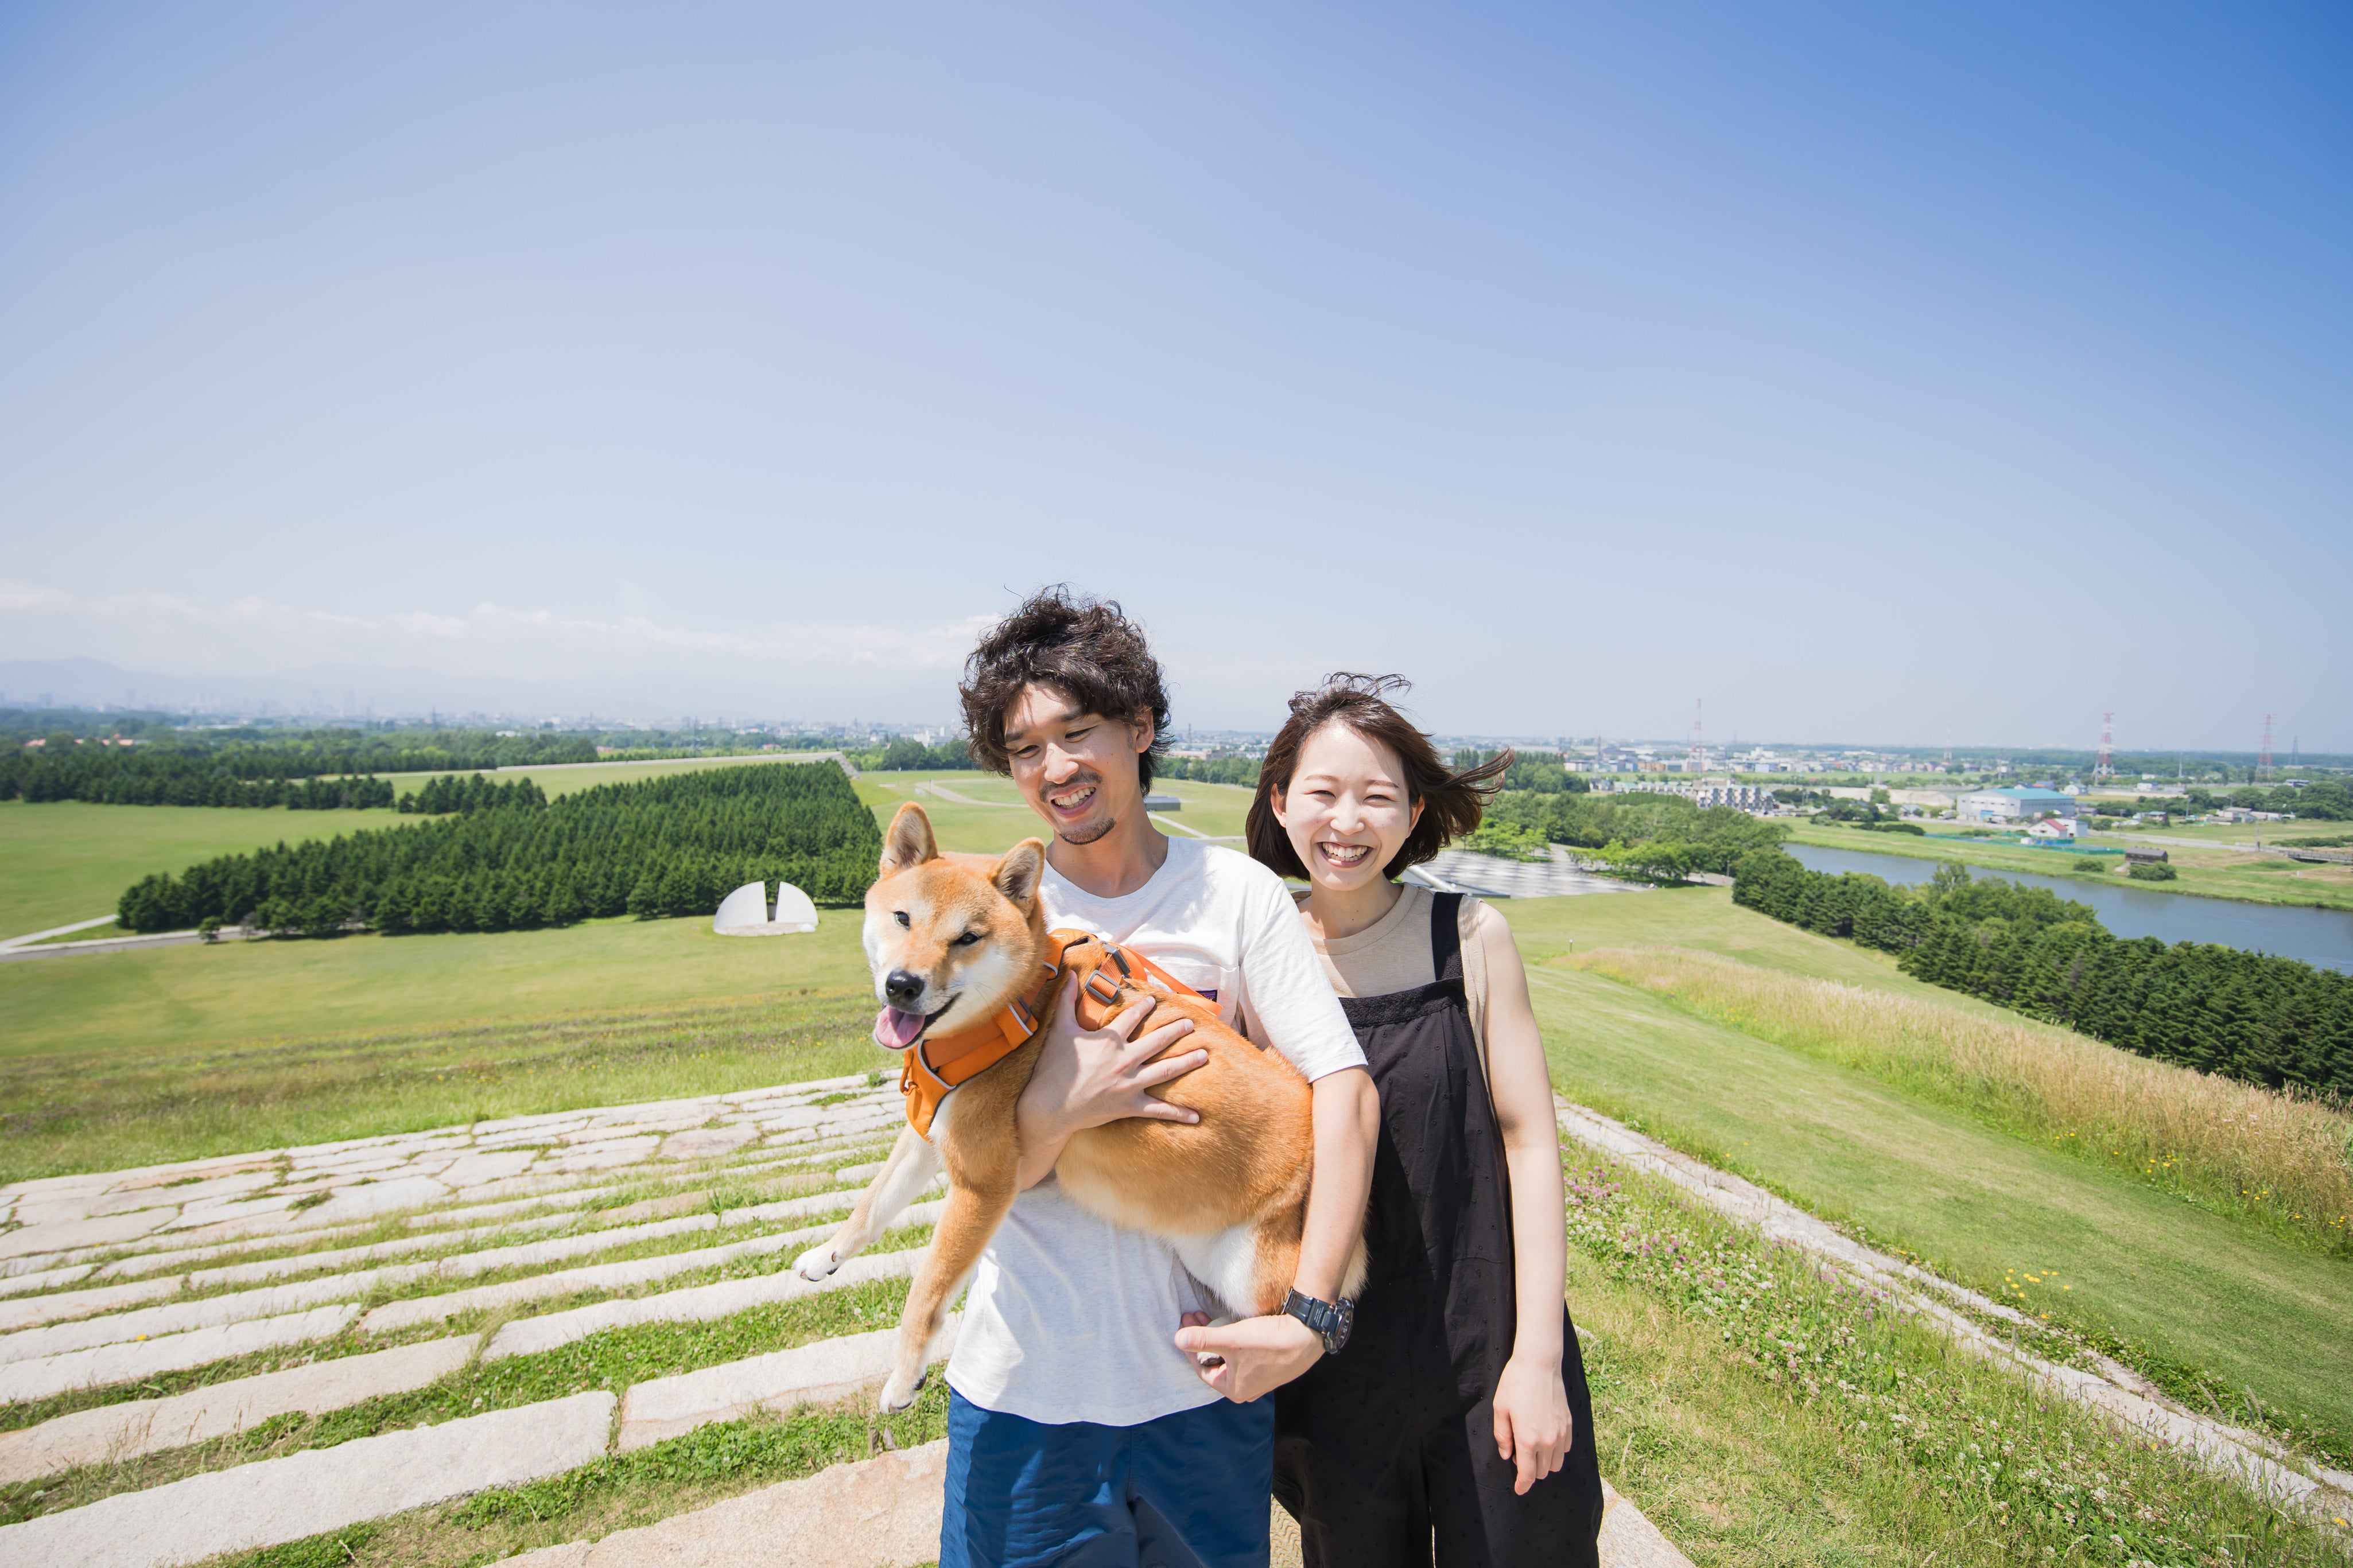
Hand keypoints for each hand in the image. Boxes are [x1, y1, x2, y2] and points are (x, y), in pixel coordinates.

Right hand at [1019, 981, 1204, 1144]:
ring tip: (1203, 1056)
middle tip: (1191, 1024)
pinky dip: (1178, 1113)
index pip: (1133, 1018)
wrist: (1049, 1106)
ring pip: (1166, 1070)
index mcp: (1110, 1041)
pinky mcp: (1129, 1106)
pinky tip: (1196, 1115)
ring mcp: (1130, 1084)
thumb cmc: (1053, 1068)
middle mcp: (1125, 1060)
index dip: (1145, 1007)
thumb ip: (1067, 1000)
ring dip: (1187, 1062)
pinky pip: (1159, 1110)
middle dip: (1177, 1031)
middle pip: (1158, 1041)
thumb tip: (1071, 974)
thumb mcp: (1060, 1030)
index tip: (1155, 1000)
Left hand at [1174, 1310, 1323, 1402]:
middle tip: (1195, 1315)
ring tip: (1210, 1315)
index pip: (1201, 1368)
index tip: (1185, 1322)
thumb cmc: (1269, 1341)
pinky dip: (1234, 1338)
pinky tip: (1233, 1323)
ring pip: (1230, 1356)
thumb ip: (1203, 1339)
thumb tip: (1177, 1340)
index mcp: (1234, 1389)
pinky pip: (1244, 1353)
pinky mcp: (1271, 1365)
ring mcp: (1260, 1378)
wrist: (1308, 1335)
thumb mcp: (1231, 1339)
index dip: (1190, 1344)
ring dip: (1218, 1335)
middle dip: (1203, 1338)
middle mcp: (1247, 1388)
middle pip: (1216, 1361)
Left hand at [1492, 1354, 1571, 1495]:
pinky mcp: (1568, 1424)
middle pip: (1542, 1472)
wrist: (1539, 1364)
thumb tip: (1507, 1455)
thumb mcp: (1500, 1409)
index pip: (1527, 1474)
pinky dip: (1556, 1452)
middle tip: (1519, 1455)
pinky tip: (1546, 1439)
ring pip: (1556, 1463)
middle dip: (1530, 1471)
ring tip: (1532, 1448)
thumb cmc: (1515, 1384)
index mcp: (1528, 1440)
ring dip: (1544, 1463)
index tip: (1519, 1489)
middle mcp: (1548, 1441)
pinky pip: (1565, 1449)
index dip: (1522, 1485)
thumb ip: (1502, 1436)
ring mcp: (1561, 1433)